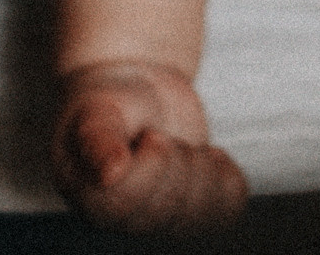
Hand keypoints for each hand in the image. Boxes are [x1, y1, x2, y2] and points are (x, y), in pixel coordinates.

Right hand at [53, 60, 246, 234]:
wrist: (141, 95)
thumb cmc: (112, 102)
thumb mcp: (99, 109)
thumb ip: (99, 138)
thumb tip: (110, 174)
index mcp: (90, 199)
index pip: (126, 202)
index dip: (152, 163)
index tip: (150, 134)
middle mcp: (124, 222)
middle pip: (168, 210)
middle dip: (177, 159)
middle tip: (161, 135)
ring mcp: (162, 225)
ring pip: (202, 215)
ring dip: (202, 167)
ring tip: (181, 147)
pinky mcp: (197, 217)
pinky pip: (228, 211)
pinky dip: (227, 177)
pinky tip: (206, 159)